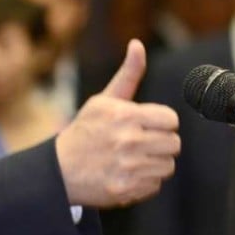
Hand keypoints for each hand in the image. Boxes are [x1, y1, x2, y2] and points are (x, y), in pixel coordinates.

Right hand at [56, 40, 178, 206]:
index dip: (163, 122)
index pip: (171, 120)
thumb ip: (128, 74)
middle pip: (174, 143)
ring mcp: (127, 167)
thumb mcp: (104, 100)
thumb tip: (137, 44)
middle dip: (161, 142)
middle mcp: (127, 141)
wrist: (60, 171)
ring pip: (168, 166)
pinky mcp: (125, 189)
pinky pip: (155, 185)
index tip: (150, 125)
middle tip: (143, 143)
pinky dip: (145, 182)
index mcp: (124, 116)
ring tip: (135, 159)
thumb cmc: (86, 131)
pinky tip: (128, 174)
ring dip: (155, 163)